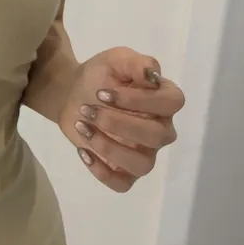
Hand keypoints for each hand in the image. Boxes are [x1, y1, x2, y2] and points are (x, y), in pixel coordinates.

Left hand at [58, 48, 184, 192]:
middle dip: (117, 123)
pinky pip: (123, 184)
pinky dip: (102, 173)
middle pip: (156, 136)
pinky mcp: (123, 170)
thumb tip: (153, 75)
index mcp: (164, 100)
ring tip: (82, 127)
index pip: (171, 103)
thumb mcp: (116, 60)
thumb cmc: (100, 76)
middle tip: (87, 109)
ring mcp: (144, 153)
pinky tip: (84, 151)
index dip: (139, 100)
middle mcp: (161, 129)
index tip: (103, 92)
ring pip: (143, 165)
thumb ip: (137, 63)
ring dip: (108, 147)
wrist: (72, 94)